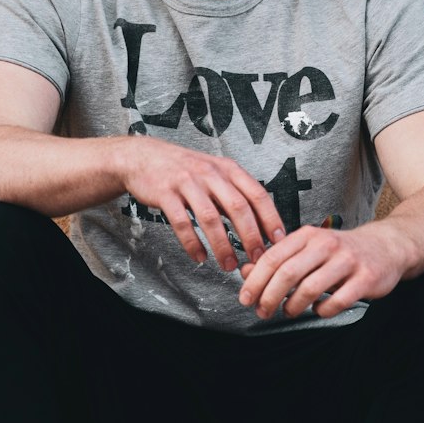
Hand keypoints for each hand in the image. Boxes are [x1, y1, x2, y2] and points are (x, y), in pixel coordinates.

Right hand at [118, 135, 284, 271]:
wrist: (143, 157)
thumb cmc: (185, 170)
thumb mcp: (216, 174)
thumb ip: (236, 196)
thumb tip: (262, 226)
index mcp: (228, 169)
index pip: (257, 194)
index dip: (271, 218)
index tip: (279, 241)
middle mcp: (210, 173)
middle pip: (238, 207)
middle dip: (251, 236)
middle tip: (257, 259)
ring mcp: (187, 182)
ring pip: (210, 217)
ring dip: (222, 245)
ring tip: (229, 265)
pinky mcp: (166, 193)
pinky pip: (182, 222)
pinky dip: (192, 243)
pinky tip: (199, 257)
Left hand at [238, 221, 409, 320]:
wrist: (386, 246)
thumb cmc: (340, 251)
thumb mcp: (308, 248)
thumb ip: (278, 260)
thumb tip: (245, 272)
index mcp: (308, 235)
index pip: (273, 257)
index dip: (255, 280)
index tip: (245, 298)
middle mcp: (326, 244)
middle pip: (288, 273)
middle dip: (269, 297)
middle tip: (262, 311)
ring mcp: (348, 261)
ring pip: (310, 289)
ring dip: (293, 306)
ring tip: (289, 311)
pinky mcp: (365, 279)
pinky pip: (336, 302)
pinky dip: (322, 311)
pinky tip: (319, 309)